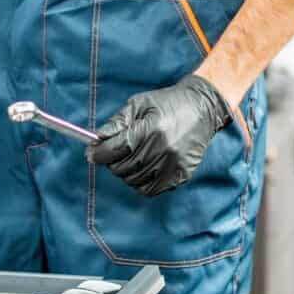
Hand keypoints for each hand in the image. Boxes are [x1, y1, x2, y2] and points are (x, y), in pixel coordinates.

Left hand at [90, 74, 230, 196]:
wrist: (202, 109)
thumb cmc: (168, 103)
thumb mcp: (139, 104)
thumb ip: (117, 123)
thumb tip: (96, 139)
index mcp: (151, 129)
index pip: (116, 149)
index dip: (98, 153)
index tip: (91, 153)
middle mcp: (163, 149)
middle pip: (122, 167)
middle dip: (112, 161)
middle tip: (113, 153)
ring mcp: (173, 164)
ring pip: (134, 180)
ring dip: (126, 172)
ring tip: (131, 159)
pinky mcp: (180, 175)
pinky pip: (150, 190)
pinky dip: (140, 183)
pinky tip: (142, 169)